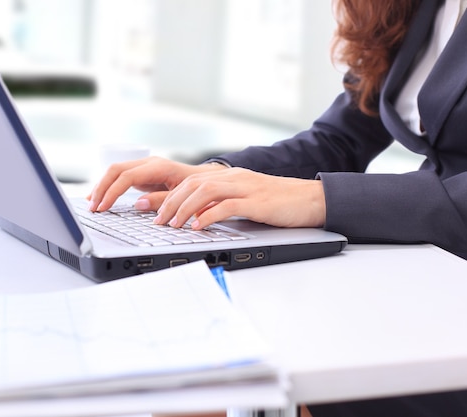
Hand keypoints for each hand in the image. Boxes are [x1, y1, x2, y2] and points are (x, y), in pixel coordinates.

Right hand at [87, 156, 226, 211]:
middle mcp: (149, 163)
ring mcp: (144, 166)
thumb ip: (161, 200)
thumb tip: (138, 204)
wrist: (208, 178)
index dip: (112, 192)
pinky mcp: (142, 173)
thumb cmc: (199, 188)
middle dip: (101, 189)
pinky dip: (108, 186)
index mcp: (159, 167)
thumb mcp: (183, 196)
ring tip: (91, 204)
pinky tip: (99, 197)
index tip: (103, 207)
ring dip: (101, 187)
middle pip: (115, 170)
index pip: (126, 176)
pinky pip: (120, 176)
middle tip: (92, 208)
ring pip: (115, 171)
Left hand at [153, 167, 325, 229]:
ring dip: (184, 208)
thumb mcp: (245, 200)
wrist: (311, 199)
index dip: (170, 195)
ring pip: (205, 191)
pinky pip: (226, 206)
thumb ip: (222, 205)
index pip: (192, 180)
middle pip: (193, 184)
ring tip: (173, 225)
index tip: (155, 210)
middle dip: (170, 202)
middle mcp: (235, 178)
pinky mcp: (257, 202)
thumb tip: (197, 216)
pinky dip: (208, 217)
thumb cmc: (279, 203)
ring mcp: (246, 188)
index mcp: (230, 177)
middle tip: (158, 220)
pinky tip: (197, 227)